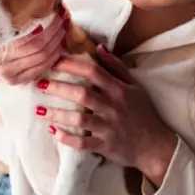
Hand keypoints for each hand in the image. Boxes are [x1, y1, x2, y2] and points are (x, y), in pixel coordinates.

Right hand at [0, 12, 66, 87]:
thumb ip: (10, 21)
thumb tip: (38, 8)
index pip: (33, 40)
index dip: (49, 28)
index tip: (56, 16)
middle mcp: (4, 66)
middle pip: (41, 51)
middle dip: (56, 36)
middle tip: (62, 23)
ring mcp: (11, 76)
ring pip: (43, 62)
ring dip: (57, 47)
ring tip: (61, 34)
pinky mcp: (16, 82)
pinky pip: (40, 71)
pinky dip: (51, 59)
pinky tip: (55, 49)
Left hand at [35, 44, 177, 186]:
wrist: (155, 146)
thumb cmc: (143, 113)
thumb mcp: (135, 86)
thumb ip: (116, 67)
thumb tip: (98, 48)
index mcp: (119, 90)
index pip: (94, 72)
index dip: (72, 65)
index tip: (54, 62)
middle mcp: (113, 107)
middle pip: (82, 94)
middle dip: (59, 88)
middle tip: (40, 84)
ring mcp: (109, 127)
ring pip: (79, 119)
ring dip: (58, 114)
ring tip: (39, 110)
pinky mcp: (105, 145)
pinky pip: (83, 143)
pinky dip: (67, 138)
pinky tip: (53, 131)